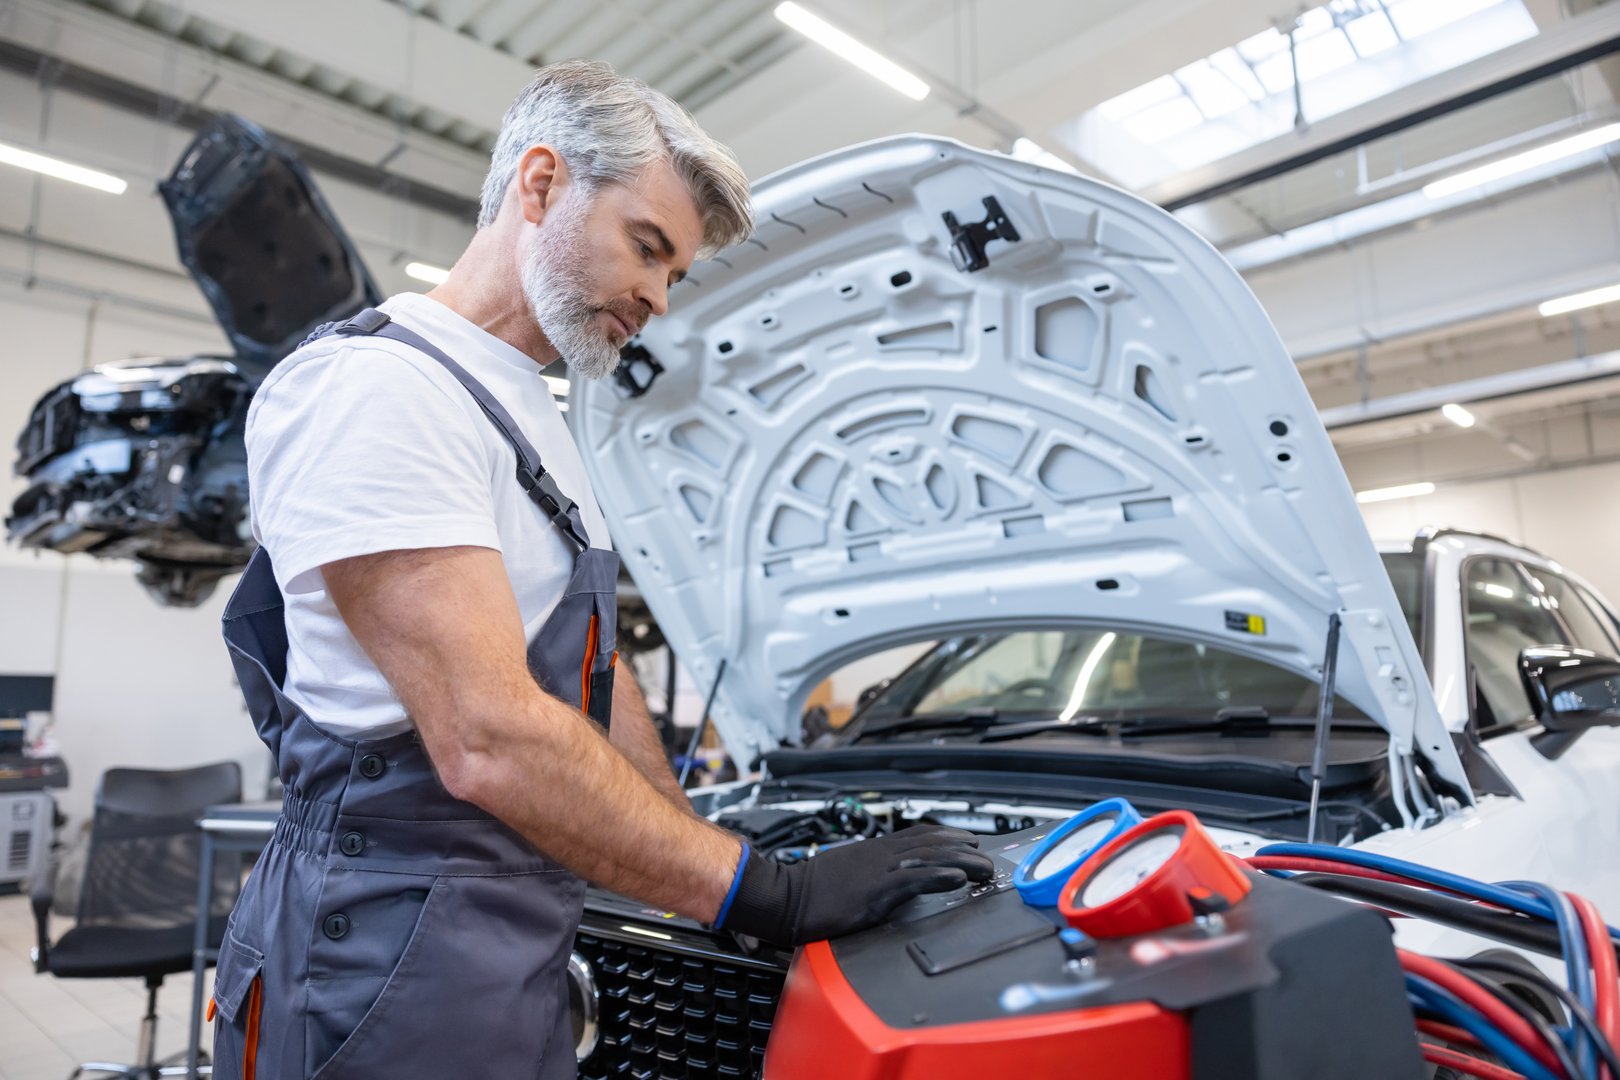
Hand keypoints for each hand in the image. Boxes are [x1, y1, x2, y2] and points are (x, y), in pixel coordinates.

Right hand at [716, 825, 993, 945]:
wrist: (782, 895)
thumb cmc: (808, 888)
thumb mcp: (844, 872)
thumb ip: (867, 872)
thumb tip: (883, 879)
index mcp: (873, 851)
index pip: (918, 836)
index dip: (947, 837)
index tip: (968, 840)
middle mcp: (880, 855)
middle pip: (932, 844)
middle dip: (963, 848)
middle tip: (986, 856)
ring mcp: (879, 871)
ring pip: (930, 859)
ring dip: (962, 862)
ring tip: (985, 868)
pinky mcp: (875, 891)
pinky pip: (914, 880)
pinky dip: (939, 876)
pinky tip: (958, 878)